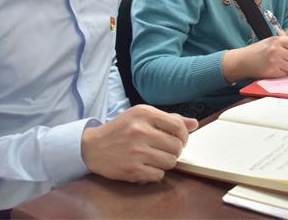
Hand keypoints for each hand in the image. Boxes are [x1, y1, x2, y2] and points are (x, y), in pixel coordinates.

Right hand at [81, 105, 198, 182]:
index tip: (179, 139)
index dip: (184, 135)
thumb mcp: (142, 116)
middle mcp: (140, 131)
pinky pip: (159, 175)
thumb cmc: (121, 130)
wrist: (92, 147)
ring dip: (167, 162)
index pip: (178, 126)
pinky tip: (147, 165)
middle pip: (176, 146)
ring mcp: (135, 151)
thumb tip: (194, 124)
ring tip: (156, 157)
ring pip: (170, 161)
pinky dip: (156, 172)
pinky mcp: (131, 169)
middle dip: (175, 150)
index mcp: (144, 113)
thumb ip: (169, 119)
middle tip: (166, 149)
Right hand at [221, 36, 287, 81]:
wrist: (243, 60)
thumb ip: (286, 45)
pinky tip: (276, 69)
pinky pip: (285, 74)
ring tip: (282, 65)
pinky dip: (283, 73)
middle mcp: (276, 49)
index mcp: (277, 40)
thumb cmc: (258, 51)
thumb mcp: (271, 41)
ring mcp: (274, 61)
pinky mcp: (271, 71)